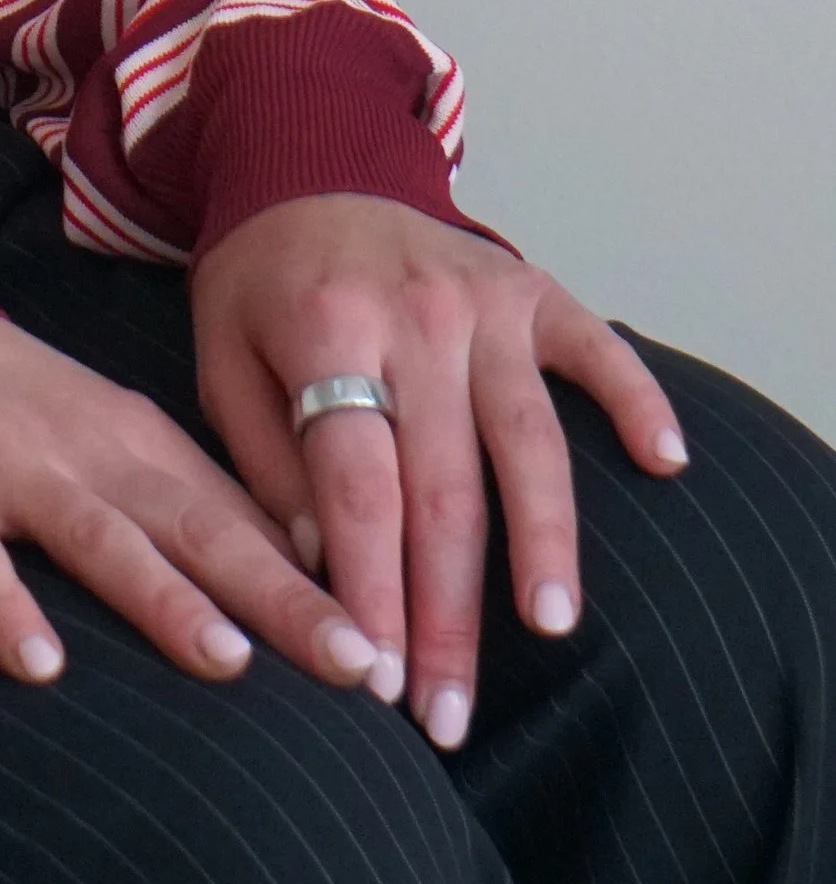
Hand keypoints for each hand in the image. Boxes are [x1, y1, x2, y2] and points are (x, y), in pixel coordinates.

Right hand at [0, 312, 388, 694]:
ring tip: (228, 661)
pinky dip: (4, 606)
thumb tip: (305, 577)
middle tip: (360, 666)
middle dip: (283, 599)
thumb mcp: (112, 442)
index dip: (324, 584)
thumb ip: (192, 505)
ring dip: (164, 598)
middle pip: (200, 530)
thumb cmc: (12, 414)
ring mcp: (12, 470)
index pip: (250, 521)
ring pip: (100, 536)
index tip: (398, 649)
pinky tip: (38, 667)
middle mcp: (92, 454)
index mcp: (145, 446)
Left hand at [190, 193, 688, 750]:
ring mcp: (483, 302)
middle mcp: (415, 318)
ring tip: (548, 624)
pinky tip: (664, 464)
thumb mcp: (220, 361)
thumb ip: (265, 459)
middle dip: (446, 612)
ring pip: (527, 441)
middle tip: (448, 712)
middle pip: (441, 489)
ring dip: (543, 540)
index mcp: (326, 334)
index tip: (374, 677)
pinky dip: (635, 402)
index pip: (356, 488)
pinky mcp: (534, 290)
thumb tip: (315, 561)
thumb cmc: (261, 289)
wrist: (306, 171)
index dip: (368, 589)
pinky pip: (598, 349)